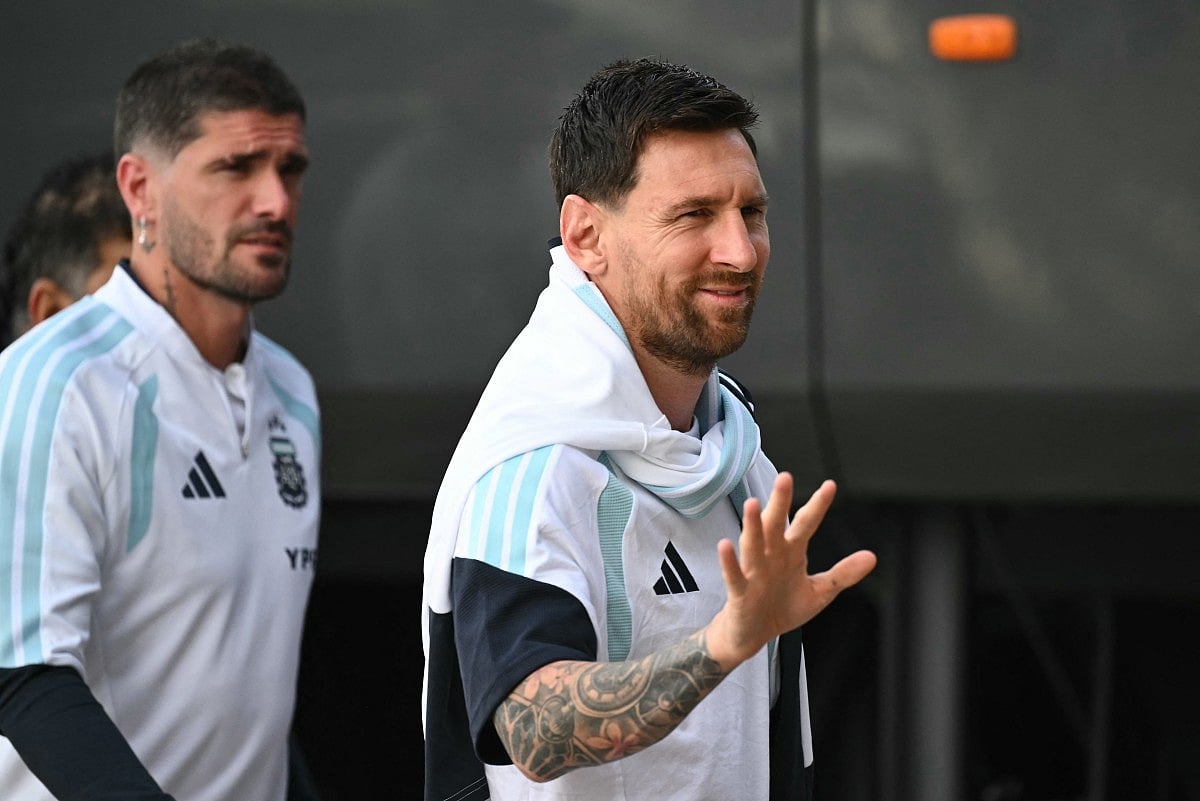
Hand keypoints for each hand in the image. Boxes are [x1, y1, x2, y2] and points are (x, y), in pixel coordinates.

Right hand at [707, 473, 876, 667]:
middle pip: (776, 525)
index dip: (817, 506)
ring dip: (752, 525)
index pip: (806, 524)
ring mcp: (754, 572)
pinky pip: (734, 574)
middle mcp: (771, 556)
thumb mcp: (819, 591)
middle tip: (784, 477)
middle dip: (780, 502)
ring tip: (753, 504)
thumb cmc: (782, 606)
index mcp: (791, 553)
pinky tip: (726, 546)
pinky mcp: (739, 592)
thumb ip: (843, 573)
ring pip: (752, 544)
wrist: (752, 634)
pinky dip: (729, 561)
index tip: (830, 486)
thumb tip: (872, 557)